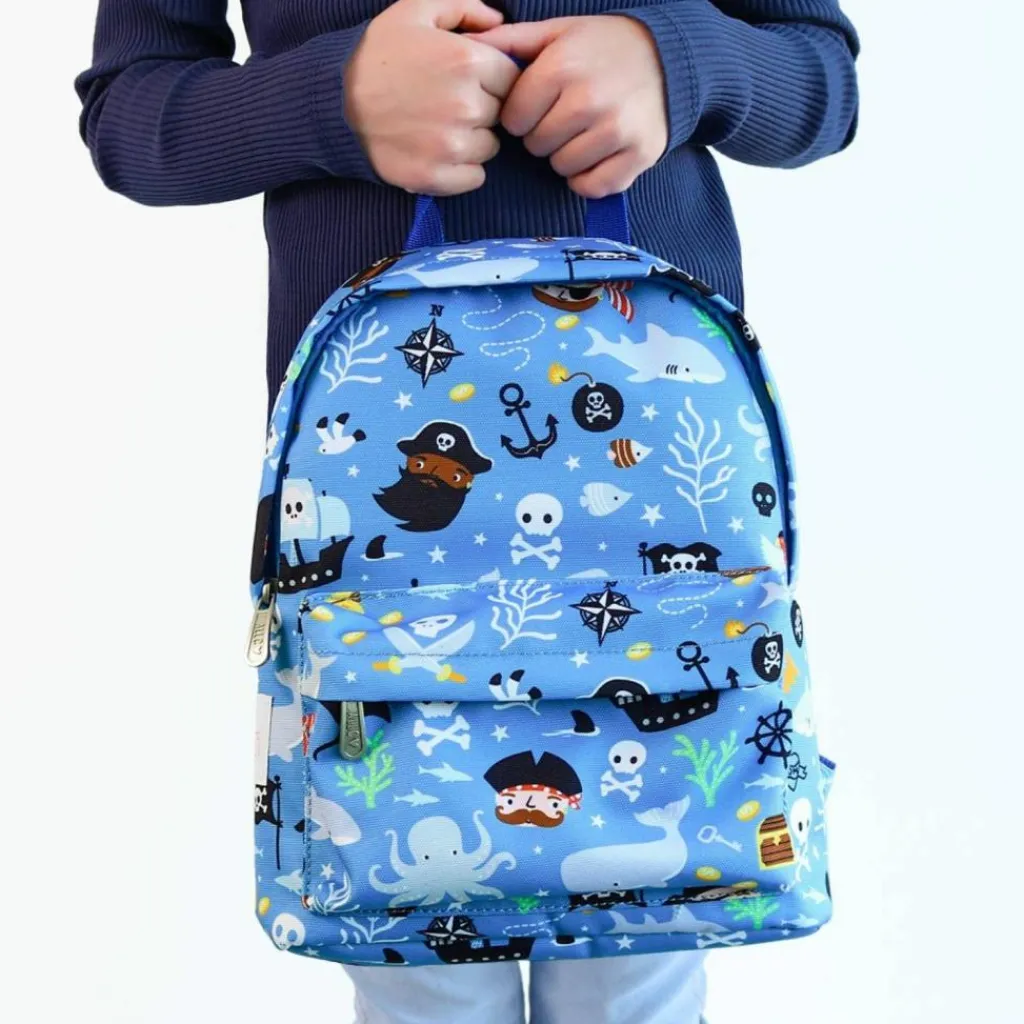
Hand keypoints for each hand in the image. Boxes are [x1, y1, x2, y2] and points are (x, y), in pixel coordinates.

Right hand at [345, 0, 519, 194]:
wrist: (333, 103)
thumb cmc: (375, 54)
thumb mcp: (415, 10)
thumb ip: (464, 5)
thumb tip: (499, 20)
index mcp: (468, 61)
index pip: (511, 77)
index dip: (491, 77)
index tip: (467, 79)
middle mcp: (466, 105)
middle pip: (502, 112)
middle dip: (482, 106)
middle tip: (447, 101)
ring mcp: (452, 146)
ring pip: (489, 147)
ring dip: (472, 139)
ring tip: (439, 126)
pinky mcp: (437, 177)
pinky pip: (475, 177)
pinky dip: (461, 169)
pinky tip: (437, 151)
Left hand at [469, 17, 667, 197]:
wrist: (667, 57)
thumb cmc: (602, 47)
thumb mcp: (557, 32)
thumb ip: (511, 41)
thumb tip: (467, 42)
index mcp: (562, 68)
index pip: (514, 119)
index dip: (521, 115)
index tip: (539, 105)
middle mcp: (589, 100)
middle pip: (537, 146)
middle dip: (544, 135)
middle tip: (564, 117)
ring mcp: (617, 130)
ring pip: (563, 168)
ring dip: (566, 156)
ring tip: (582, 133)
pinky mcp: (638, 155)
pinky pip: (593, 187)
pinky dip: (589, 178)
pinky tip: (595, 155)